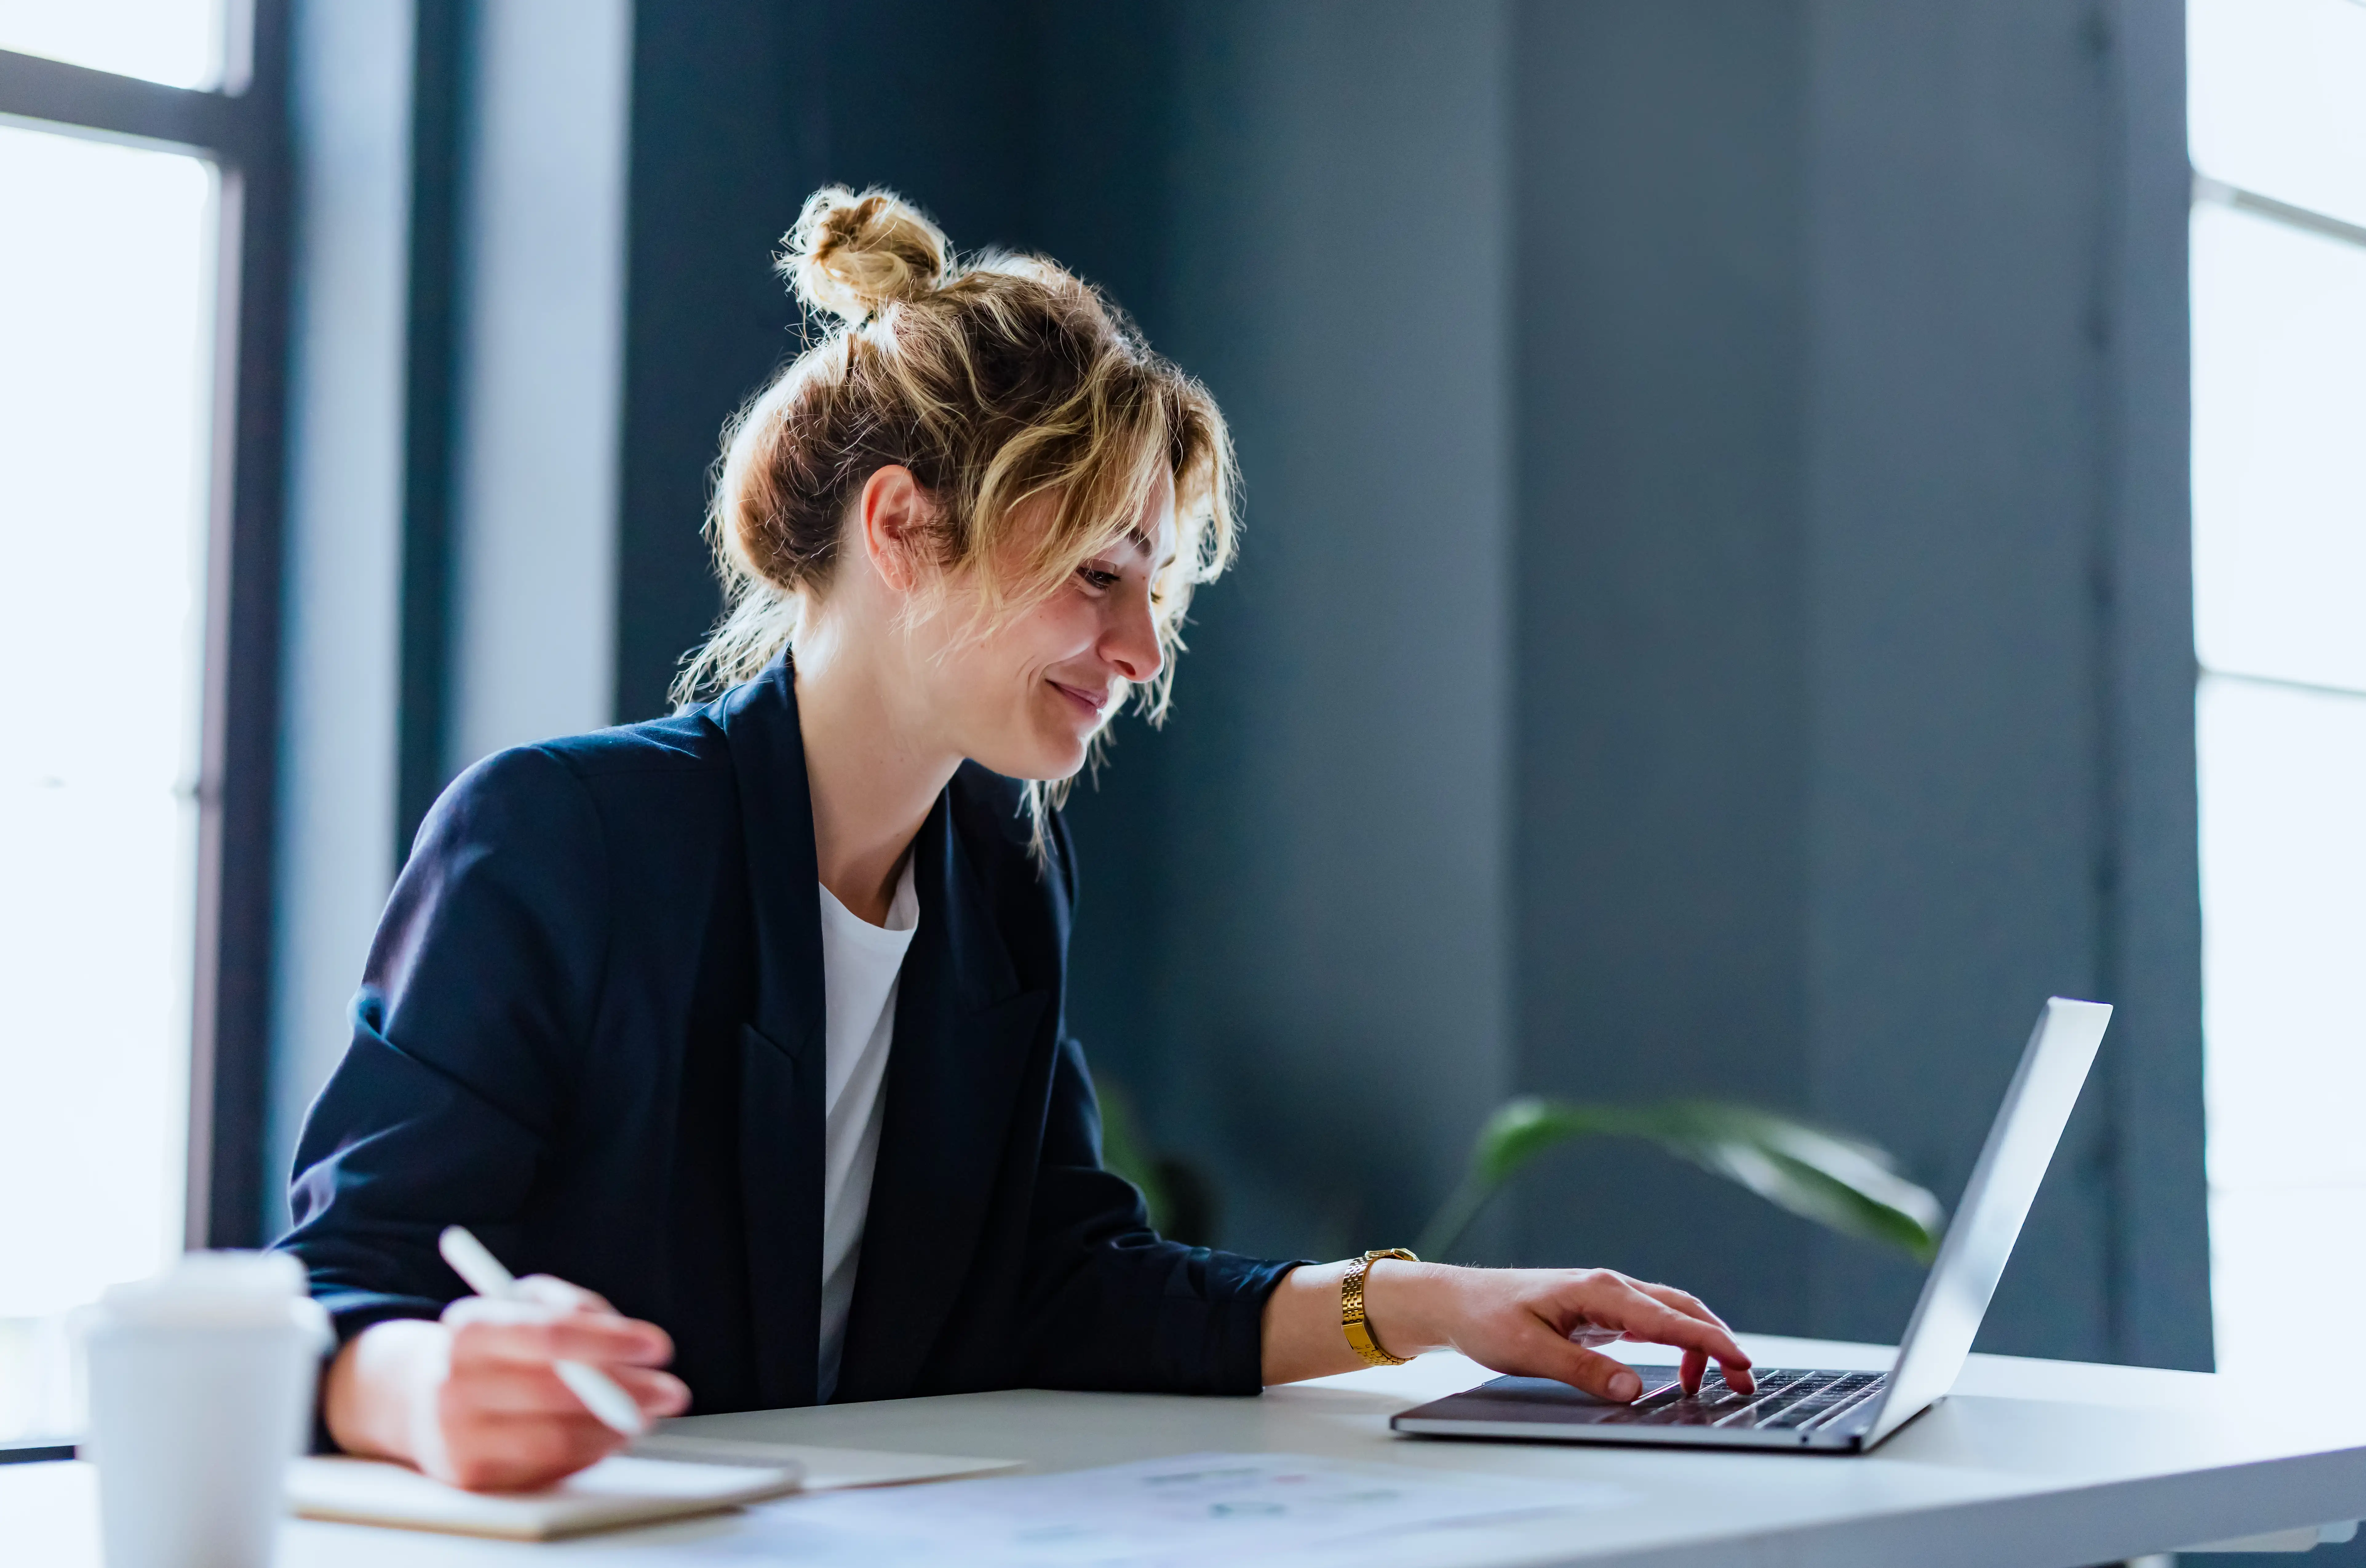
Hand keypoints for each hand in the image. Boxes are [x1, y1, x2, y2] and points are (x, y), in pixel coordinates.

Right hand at [323, 1275, 689, 1490]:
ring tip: (646, 1414)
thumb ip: (576, 1309)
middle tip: (672, 1391)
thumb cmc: (494, 1343)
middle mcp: (455, 1383)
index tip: (657, 1345)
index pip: (550, 1334)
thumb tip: (627, 1340)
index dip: (609, 1341)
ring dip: (615, 1429)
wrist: (420, 1397)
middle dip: (629, 1391)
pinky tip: (609, 1435)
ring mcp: (458, 1436)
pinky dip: (589, 1452)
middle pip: (559, 1392)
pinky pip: (547, 1468)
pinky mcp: (472, 1477)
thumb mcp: (525, 1303)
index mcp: (470, 1327)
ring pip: (557, 1438)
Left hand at [1260, 1260, 1753, 1399]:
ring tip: (1718, 1381)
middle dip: (1718, 1340)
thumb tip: (1634, 1387)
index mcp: (1599, 1291)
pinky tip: (1677, 1370)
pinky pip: (1649, 1321)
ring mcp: (1605, 1297)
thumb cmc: (1485, 1318)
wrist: (1454, 1302)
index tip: (1742, 1362)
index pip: (1669, 1317)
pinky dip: (1675, 1341)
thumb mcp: (1529, 1351)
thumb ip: (1584, 1370)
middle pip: (1680, 1308)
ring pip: (1669, 1312)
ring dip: (1699, 1341)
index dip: (1710, 1341)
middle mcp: (1608, 1287)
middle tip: (1745, 1378)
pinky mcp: (1598, 1310)